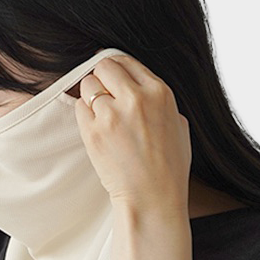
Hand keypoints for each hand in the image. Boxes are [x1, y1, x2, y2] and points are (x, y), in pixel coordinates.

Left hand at [73, 54, 191, 214]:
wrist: (153, 197)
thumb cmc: (169, 167)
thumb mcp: (179, 126)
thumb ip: (161, 103)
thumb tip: (143, 89)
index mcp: (160, 93)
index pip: (127, 61)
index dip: (118, 70)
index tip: (113, 78)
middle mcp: (137, 99)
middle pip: (105, 66)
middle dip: (103, 78)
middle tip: (106, 96)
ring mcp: (112, 114)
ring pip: (89, 84)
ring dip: (92, 97)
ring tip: (103, 116)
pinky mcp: (93, 131)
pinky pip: (79, 107)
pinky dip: (85, 115)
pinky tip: (98, 130)